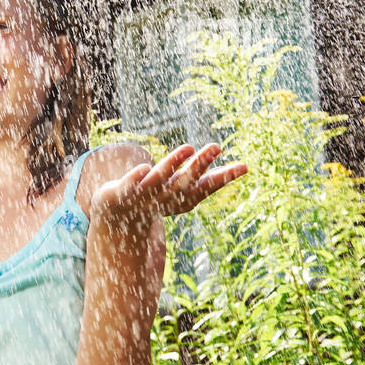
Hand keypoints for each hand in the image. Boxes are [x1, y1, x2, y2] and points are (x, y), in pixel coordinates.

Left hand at [90, 143, 247, 231]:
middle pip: (184, 183)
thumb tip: (246, 167)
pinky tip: (144, 167)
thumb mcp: (184, 190)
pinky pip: (128, 185)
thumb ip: (209, 180)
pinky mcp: (120, 193)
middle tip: (216, 146)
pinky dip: (136, 178)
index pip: (204, 188)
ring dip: (173, 164)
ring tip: (189, 147)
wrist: (117, 218)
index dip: (223, 179)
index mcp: (181, 199)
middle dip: (199, 165)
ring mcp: (142, 197)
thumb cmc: (157, 198)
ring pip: (159, 180)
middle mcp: (164, 199)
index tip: (244, 167)